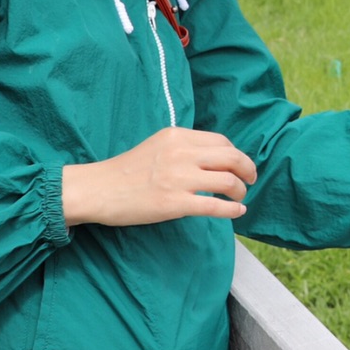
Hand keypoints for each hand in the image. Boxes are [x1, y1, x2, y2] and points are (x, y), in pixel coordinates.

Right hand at [62, 128, 256, 226]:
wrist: (98, 189)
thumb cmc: (126, 169)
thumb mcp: (158, 146)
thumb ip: (184, 148)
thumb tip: (214, 159)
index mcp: (178, 136)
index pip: (222, 142)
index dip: (237, 154)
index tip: (240, 165)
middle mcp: (182, 153)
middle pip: (232, 158)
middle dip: (248, 170)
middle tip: (251, 180)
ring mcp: (179, 179)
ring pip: (228, 182)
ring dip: (241, 191)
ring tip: (240, 198)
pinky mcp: (174, 204)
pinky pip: (215, 207)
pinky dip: (232, 209)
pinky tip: (237, 212)